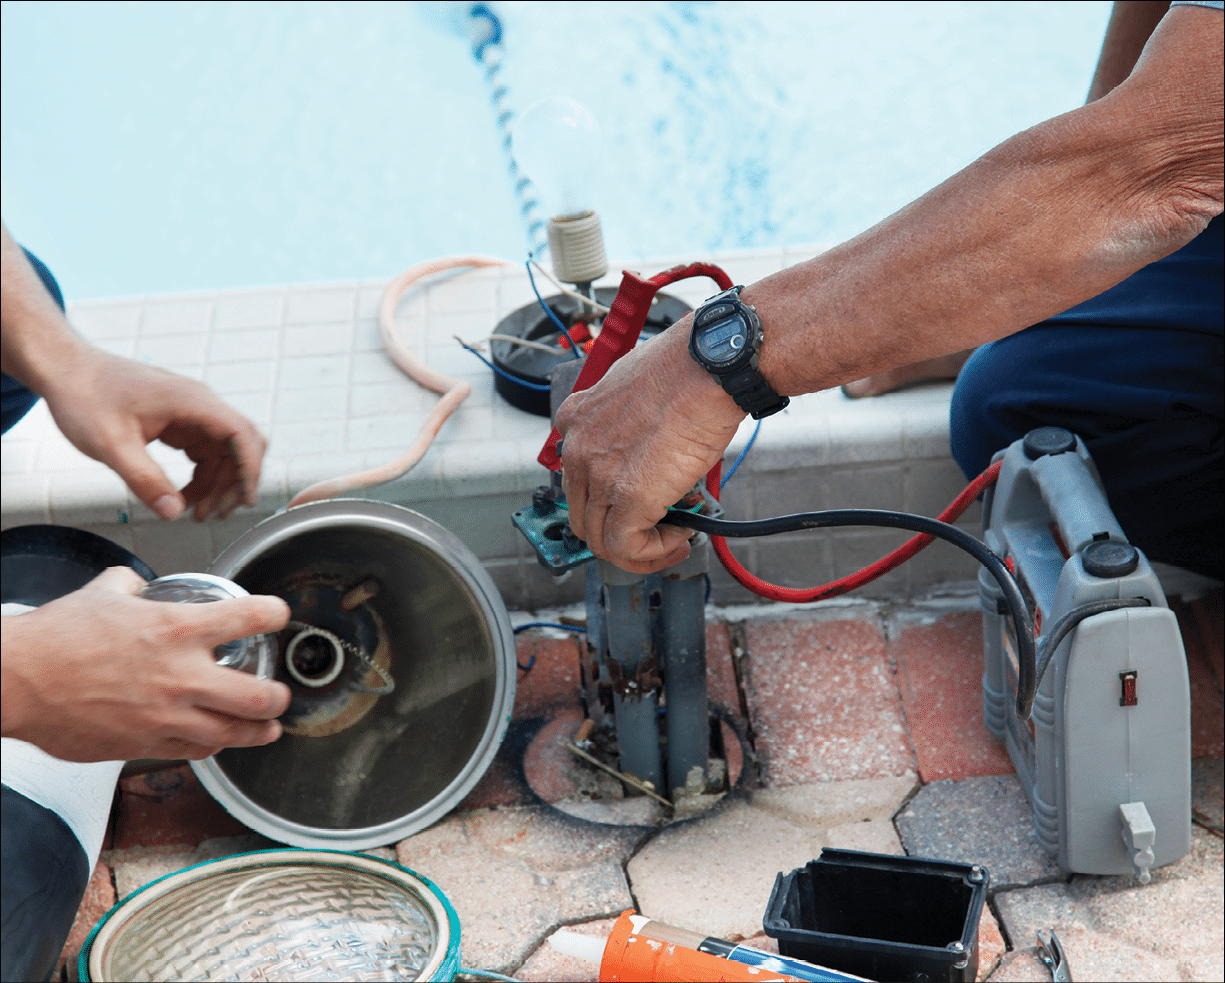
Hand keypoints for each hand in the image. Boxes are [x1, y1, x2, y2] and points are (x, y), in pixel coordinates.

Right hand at [1, 566, 291, 761]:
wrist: (16, 681)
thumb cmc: (56, 638)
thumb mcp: (104, 593)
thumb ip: (132, 585)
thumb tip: (138, 583)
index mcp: (178, 628)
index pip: (251, 618)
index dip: (275, 614)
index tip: (280, 616)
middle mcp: (181, 675)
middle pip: (260, 696)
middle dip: (278, 697)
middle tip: (280, 694)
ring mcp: (166, 715)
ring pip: (233, 734)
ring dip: (257, 731)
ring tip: (268, 729)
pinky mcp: (145, 744)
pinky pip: (193, 751)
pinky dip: (210, 746)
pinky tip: (215, 742)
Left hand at [41, 346, 265, 520]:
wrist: (64, 370)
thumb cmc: (84, 395)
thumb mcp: (111, 444)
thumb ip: (144, 480)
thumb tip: (173, 511)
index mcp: (191, 401)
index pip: (241, 434)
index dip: (250, 469)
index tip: (244, 498)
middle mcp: (198, 404)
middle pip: (239, 446)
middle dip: (232, 483)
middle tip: (213, 514)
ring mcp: (190, 412)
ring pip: (223, 452)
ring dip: (216, 483)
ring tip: (195, 512)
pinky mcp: (178, 420)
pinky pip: (203, 452)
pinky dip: (201, 476)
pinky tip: (183, 495)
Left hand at [555, 318, 745, 572]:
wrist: (709, 366)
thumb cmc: (686, 369)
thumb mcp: (636, 387)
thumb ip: (629, 420)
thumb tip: (647, 445)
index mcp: (577, 419)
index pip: (575, 478)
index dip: (607, 500)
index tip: (634, 504)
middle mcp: (578, 448)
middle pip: (582, 515)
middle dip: (619, 530)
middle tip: (656, 529)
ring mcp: (599, 474)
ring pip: (600, 539)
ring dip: (640, 548)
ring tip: (674, 536)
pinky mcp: (627, 496)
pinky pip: (625, 547)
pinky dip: (652, 552)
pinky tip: (678, 535)